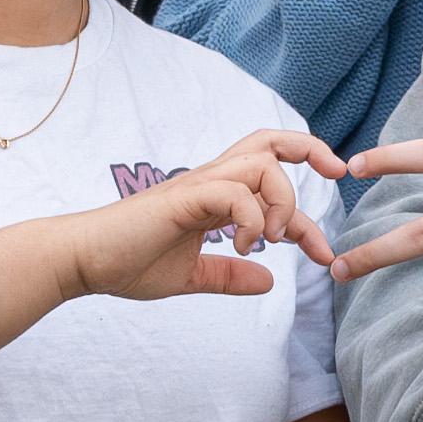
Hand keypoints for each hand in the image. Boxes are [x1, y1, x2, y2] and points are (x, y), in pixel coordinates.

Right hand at [55, 126, 351, 302]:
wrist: (83, 262)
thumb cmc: (128, 263)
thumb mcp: (192, 275)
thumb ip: (229, 276)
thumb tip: (270, 281)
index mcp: (214, 194)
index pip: (273, 184)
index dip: (307, 218)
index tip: (325, 253)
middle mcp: (210, 180)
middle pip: (270, 140)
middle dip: (312, 149)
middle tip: (339, 174)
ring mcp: (196, 185)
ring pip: (261, 163)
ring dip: (281, 199)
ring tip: (270, 238)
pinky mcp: (182, 198)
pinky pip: (233, 191)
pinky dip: (251, 218)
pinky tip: (243, 246)